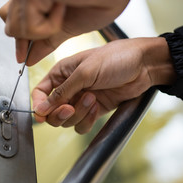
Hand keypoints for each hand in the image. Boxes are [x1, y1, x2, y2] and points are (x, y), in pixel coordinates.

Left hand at [0, 0, 146, 64]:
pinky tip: (65, 8)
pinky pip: (30, 24)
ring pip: (15, 26)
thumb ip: (47, 39)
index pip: (13, 18)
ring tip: (64, 12)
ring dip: (42, 31)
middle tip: (52, 31)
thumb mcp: (69, 24)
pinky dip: (49, 27)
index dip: (20, 38)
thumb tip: (28, 57)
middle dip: (28, 37)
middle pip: (8, 22)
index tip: (24, 56)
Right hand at [32, 37, 175, 133]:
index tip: (42, 114)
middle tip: (70, 108)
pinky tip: (97, 107)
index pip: (40, 92)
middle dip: (60, 113)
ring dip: (78, 114)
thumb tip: (41, 108)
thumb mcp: (85, 72)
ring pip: (67, 120)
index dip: (39, 105)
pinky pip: (82, 124)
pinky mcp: (94, 109)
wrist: (143, 66)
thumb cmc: (115, 58)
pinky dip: (87, 120)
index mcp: (62, 73)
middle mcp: (69, 87)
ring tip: (93, 99)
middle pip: (52, 111)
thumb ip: (62, 92)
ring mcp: (81, 99)